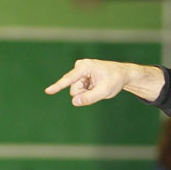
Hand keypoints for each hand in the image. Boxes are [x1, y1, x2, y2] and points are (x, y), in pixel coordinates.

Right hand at [45, 59, 164, 105]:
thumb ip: (89, 98)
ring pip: (77, 92)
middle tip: (99, 89)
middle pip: (74, 90)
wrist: (122, 74)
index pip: (69, 79)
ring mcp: (80, 73)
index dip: (58, 86)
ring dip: (88, 94)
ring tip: (99, 87)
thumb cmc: (115, 80)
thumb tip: (74, 102)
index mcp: (84, 67)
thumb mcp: (104, 91)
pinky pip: (80, 91)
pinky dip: (89, 92)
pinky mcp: (81, 78)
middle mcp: (80, 67)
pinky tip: (97, 86)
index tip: (47, 91)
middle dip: (85, 94)